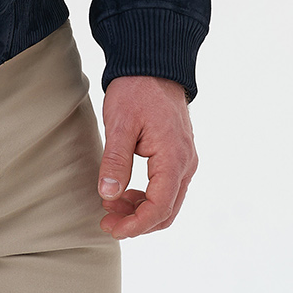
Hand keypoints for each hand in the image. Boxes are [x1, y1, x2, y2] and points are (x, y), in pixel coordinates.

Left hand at [96, 75, 197, 238]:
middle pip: (167, 211)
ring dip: (141, 210)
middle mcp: (186, 164)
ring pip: (169, 202)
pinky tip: (124, 192)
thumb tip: (108, 194)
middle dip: (137, 222)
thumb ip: (115, 161)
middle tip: (107, 221)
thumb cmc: (136, 90)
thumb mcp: (119, 123)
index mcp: (174, 159)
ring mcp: (186, 160)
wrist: (153, 65)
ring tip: (111, 205)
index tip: (111, 227)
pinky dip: (148, 197)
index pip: (159, 208)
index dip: (135, 224)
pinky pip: (168, 188)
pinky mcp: (179, 155)